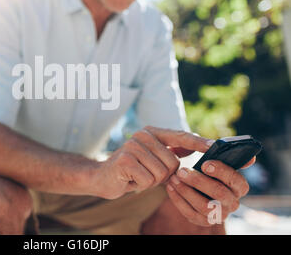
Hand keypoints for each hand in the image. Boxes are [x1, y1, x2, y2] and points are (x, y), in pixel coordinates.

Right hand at [91, 126, 212, 199]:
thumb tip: (200, 144)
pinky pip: (148, 180)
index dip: (197, 142)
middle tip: (147, 173)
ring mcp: (132, 146)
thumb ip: (174, 152)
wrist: (104, 177)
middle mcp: (142, 135)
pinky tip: (130, 179)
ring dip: (151, 181)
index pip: (180, 136)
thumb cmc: (133, 169)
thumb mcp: (155, 159)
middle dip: (164, 175)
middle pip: (173, 163)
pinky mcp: (125, 161)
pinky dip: (142, 185)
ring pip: (161, 173)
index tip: (213, 146)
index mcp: (152, 132)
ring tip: (138, 175)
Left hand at [166, 159, 253, 226]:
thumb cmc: (200, 165)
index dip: (222, 172)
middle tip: (182, 171)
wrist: (185, 178)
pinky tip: (170, 187)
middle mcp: (232, 202)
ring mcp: (218, 214)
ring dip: (187, 191)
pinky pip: (191, 214)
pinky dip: (178, 200)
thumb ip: (220, 152)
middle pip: (220, 194)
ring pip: (205, 206)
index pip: (237, 181)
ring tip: (174, 178)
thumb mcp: (209, 156)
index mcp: (238, 186)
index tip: (205, 163)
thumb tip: (234, 151)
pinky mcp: (203, 221)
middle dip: (199, 181)